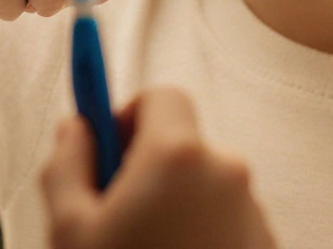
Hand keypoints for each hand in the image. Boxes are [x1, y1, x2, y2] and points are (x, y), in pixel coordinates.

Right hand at [40, 87, 277, 248]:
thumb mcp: (69, 229)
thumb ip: (67, 163)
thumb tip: (77, 129)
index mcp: (178, 155)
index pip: (161, 98)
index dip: (127, 117)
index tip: (106, 150)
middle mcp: (227, 174)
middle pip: (181, 146)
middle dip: (145, 171)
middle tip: (113, 218)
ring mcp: (253, 213)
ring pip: (203, 188)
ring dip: (173, 208)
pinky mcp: (265, 246)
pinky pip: (225, 222)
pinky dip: (200, 237)